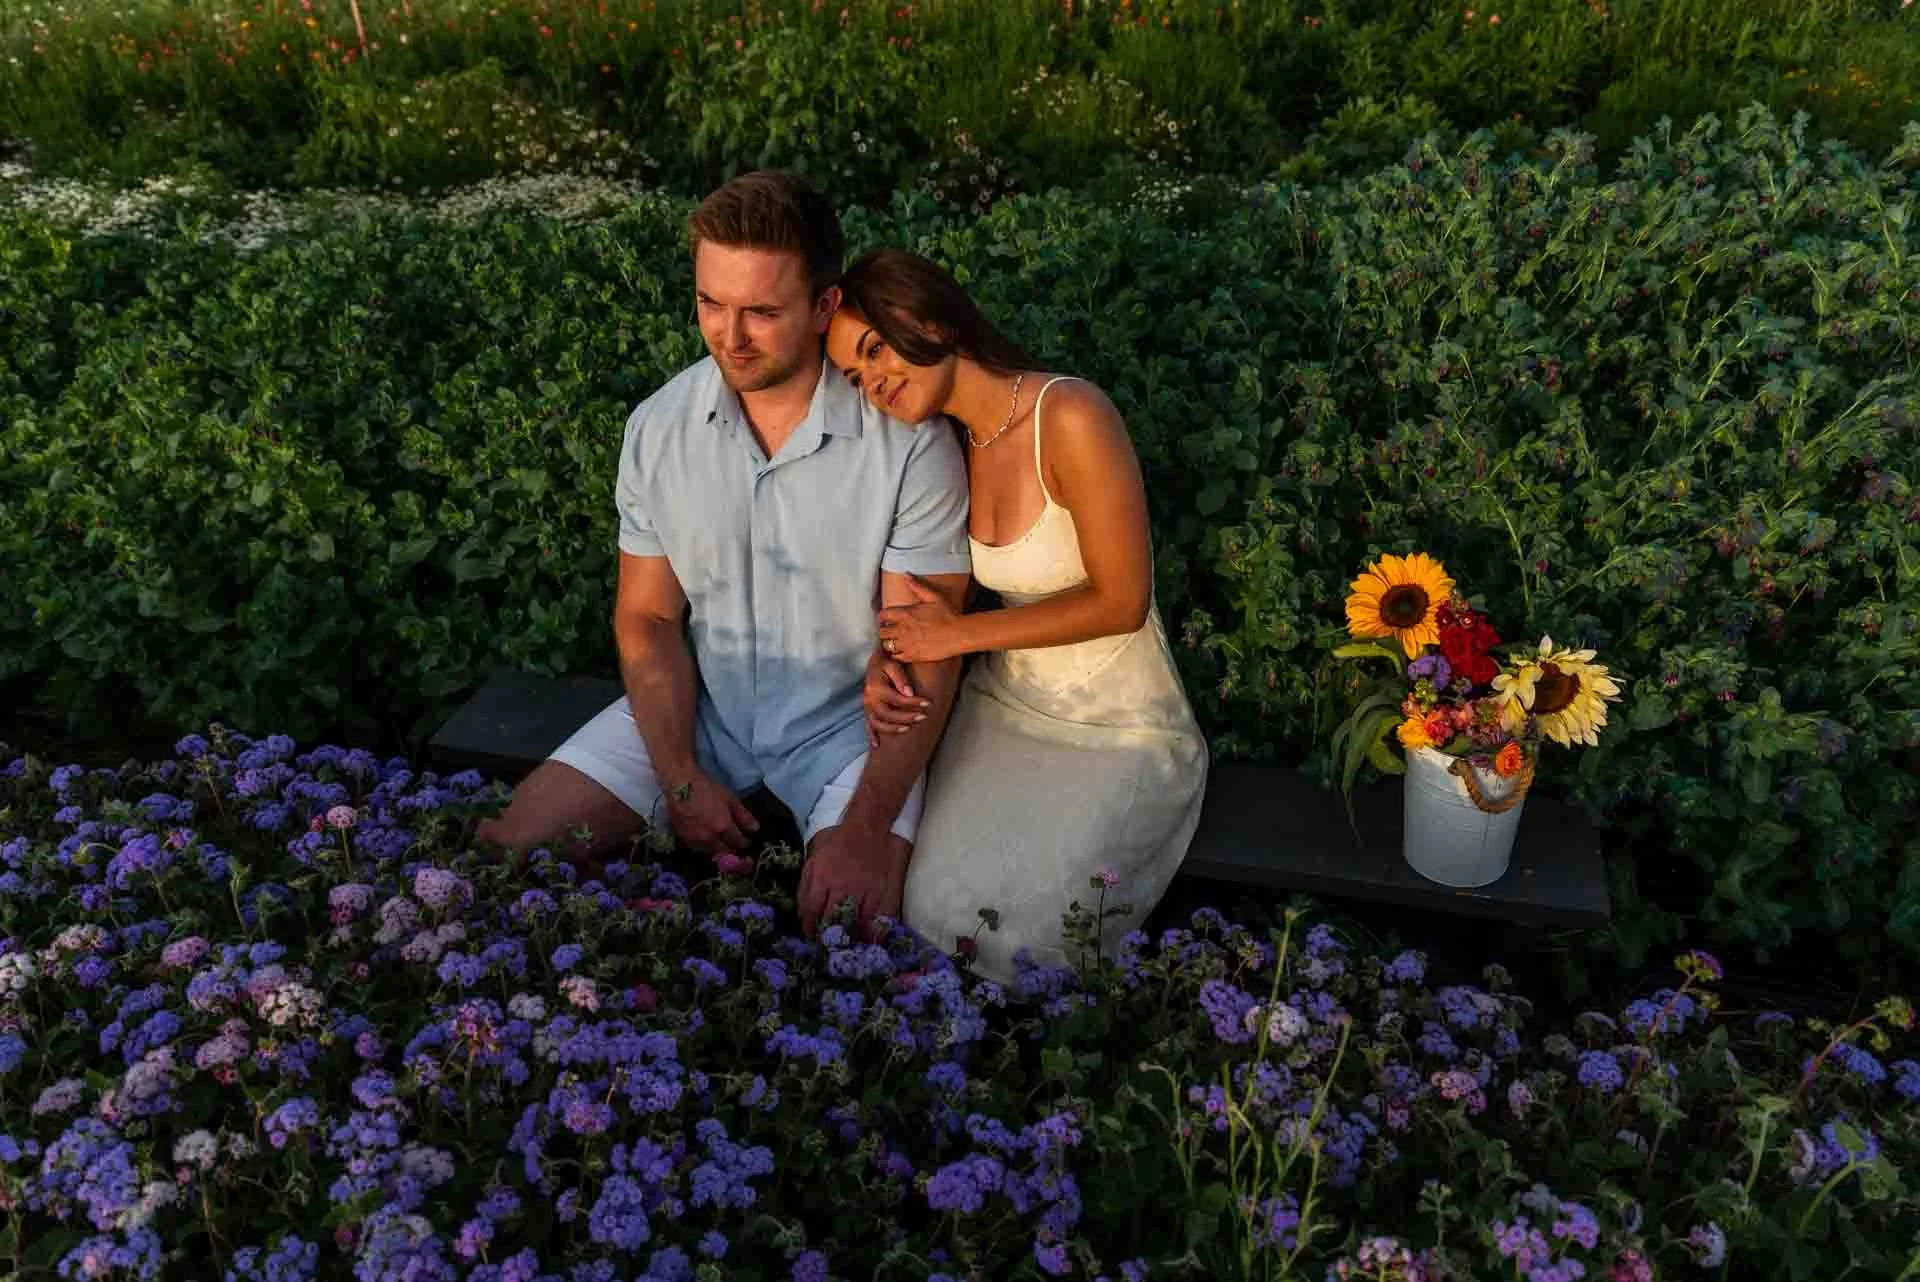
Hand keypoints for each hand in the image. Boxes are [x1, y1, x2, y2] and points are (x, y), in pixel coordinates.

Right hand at [662, 768, 758, 853]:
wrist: (679, 785)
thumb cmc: (707, 788)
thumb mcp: (730, 798)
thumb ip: (744, 816)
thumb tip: (755, 829)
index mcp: (723, 828)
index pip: (738, 842)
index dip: (744, 842)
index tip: (746, 840)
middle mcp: (710, 838)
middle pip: (724, 850)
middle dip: (731, 847)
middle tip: (734, 842)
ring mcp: (695, 840)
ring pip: (710, 851)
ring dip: (717, 848)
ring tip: (720, 841)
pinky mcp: (682, 838)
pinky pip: (696, 847)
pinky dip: (703, 845)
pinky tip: (705, 838)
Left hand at [798, 818, 904, 940]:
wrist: (866, 830)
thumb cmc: (837, 844)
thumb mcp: (813, 861)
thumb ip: (805, 887)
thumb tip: (802, 913)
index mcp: (821, 877)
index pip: (812, 910)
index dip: (809, 926)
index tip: (810, 934)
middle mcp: (840, 885)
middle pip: (830, 918)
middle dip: (825, 934)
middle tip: (824, 942)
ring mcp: (860, 889)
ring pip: (851, 921)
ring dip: (845, 934)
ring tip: (842, 942)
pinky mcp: (877, 891)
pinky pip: (871, 917)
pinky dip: (865, 929)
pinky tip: (861, 935)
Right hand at [864, 652, 929, 746]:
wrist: (874, 662)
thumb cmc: (886, 663)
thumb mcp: (893, 665)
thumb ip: (901, 679)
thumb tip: (910, 693)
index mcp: (876, 688)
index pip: (898, 699)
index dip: (914, 702)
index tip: (929, 703)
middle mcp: (869, 700)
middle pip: (888, 714)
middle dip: (907, 717)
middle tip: (924, 717)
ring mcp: (867, 707)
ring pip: (878, 723)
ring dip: (893, 728)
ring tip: (908, 729)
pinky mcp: (867, 711)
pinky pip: (868, 726)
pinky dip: (872, 736)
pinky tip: (877, 746)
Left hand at [876, 575, 964, 664]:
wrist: (959, 634)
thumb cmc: (948, 615)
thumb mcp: (934, 597)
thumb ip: (917, 587)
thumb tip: (906, 576)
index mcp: (906, 614)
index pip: (883, 615)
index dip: (883, 617)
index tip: (887, 618)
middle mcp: (903, 629)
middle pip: (882, 632)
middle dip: (884, 630)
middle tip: (890, 631)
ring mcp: (907, 644)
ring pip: (886, 645)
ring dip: (889, 643)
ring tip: (894, 642)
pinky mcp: (912, 656)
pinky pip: (895, 657)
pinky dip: (895, 654)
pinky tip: (901, 651)